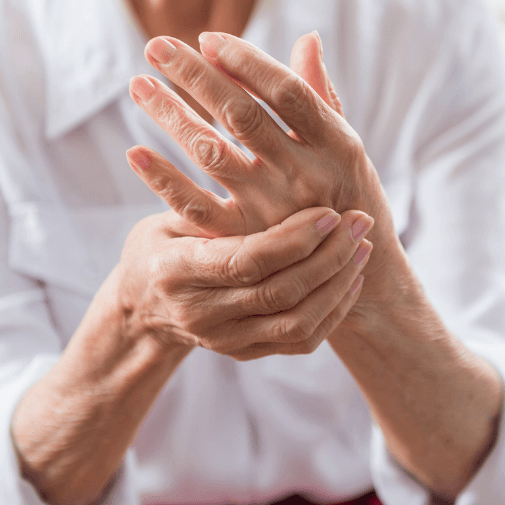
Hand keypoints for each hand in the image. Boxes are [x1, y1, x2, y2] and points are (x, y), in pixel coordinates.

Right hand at [116, 205, 372, 359]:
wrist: (141, 310)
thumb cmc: (159, 246)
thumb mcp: (166, 218)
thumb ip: (208, 199)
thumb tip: (246, 150)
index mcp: (178, 272)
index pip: (247, 260)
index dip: (294, 239)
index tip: (330, 211)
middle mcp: (201, 314)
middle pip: (280, 293)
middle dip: (329, 256)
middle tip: (359, 221)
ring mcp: (225, 341)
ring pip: (298, 322)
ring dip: (338, 284)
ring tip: (362, 247)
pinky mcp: (246, 354)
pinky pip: (301, 340)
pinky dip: (333, 310)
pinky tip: (351, 277)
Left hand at [126, 32, 403, 321]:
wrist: (356, 273)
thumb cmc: (348, 195)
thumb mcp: (346, 146)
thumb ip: (321, 94)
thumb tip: (308, 38)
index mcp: (337, 144)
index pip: (287, 92)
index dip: (247, 62)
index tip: (208, 39)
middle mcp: (306, 176)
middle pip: (242, 115)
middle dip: (196, 76)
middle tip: (156, 46)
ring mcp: (273, 211)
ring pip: (212, 153)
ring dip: (171, 115)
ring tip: (138, 85)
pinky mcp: (245, 240)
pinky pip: (196, 208)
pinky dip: (163, 181)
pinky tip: (135, 153)